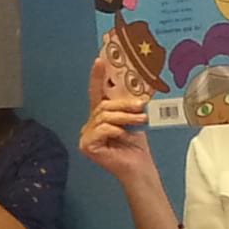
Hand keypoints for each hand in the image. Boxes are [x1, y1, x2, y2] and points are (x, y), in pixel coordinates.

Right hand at [79, 46, 155, 187]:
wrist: (138, 168)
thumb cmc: (136, 147)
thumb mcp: (133, 120)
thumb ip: (129, 106)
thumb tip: (138, 88)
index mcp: (100, 118)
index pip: (96, 94)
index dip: (97, 77)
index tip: (99, 61)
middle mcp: (90, 125)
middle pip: (103, 106)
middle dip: (123, 105)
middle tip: (141, 106)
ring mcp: (86, 136)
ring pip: (104, 117)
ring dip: (124, 118)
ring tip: (140, 121)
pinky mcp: (87, 146)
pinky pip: (101, 129)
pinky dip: (115, 130)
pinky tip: (123, 136)